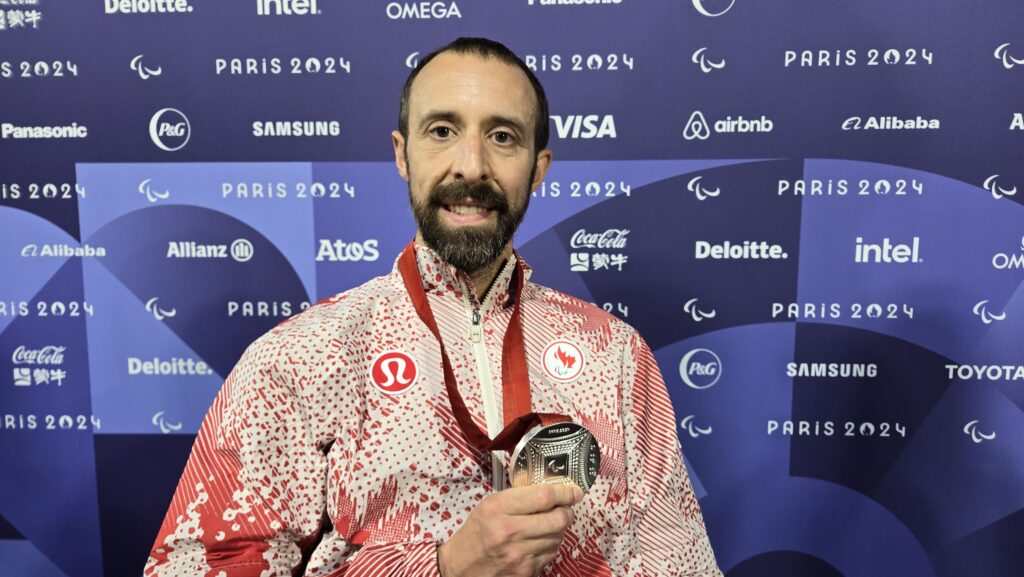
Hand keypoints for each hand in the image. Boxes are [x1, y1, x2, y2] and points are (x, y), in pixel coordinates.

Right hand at [437, 483, 583, 576]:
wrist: (461, 566)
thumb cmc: (478, 531)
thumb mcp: (491, 504)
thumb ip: (520, 497)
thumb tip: (553, 490)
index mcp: (498, 508)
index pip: (544, 496)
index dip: (565, 492)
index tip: (574, 491)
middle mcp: (509, 531)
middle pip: (558, 518)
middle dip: (567, 511)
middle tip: (566, 508)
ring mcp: (519, 554)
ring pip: (558, 537)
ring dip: (559, 529)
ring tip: (548, 525)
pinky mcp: (525, 571)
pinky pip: (551, 554)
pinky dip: (550, 545)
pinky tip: (539, 541)